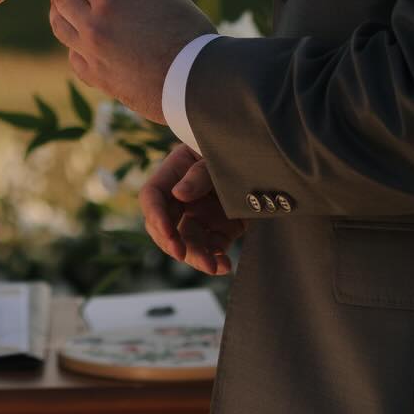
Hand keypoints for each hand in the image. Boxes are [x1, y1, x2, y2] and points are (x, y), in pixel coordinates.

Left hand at [48, 0, 214, 122]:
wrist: (198, 83)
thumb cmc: (187, 30)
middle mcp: (93, 26)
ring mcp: (91, 54)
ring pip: (59, 24)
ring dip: (67, 11)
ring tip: (88, 7)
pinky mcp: (95, 78)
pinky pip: (72, 55)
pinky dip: (77, 44)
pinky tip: (97, 39)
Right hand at [139, 143, 245, 276]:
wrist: (260, 154)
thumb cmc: (231, 146)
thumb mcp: (213, 155)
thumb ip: (198, 175)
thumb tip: (178, 195)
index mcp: (173, 174)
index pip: (153, 197)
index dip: (156, 216)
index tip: (168, 232)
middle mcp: (182, 199)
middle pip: (166, 226)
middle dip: (172, 243)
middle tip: (182, 254)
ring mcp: (201, 215)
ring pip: (189, 243)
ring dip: (197, 257)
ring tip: (213, 267)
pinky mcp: (221, 229)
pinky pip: (213, 249)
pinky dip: (216, 260)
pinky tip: (224, 266)